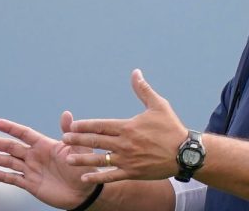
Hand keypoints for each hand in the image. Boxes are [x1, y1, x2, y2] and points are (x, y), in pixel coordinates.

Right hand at [0, 112, 97, 208]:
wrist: (85, 192)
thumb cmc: (83, 167)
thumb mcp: (77, 149)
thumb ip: (68, 133)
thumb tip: (66, 114)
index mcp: (45, 145)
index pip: (24, 134)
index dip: (11, 128)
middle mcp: (35, 156)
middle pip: (12, 147)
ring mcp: (32, 170)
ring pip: (10, 163)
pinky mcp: (31, 184)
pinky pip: (14, 179)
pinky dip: (3, 176)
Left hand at [63, 69, 188, 183]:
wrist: (185, 152)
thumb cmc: (171, 127)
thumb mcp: (158, 105)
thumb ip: (143, 90)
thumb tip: (135, 72)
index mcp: (127, 127)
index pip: (100, 126)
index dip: (85, 126)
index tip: (72, 126)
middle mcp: (125, 143)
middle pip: (96, 142)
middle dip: (78, 141)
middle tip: (64, 140)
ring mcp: (127, 159)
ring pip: (100, 159)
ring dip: (83, 159)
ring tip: (68, 160)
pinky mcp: (133, 172)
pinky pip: (111, 176)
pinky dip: (98, 176)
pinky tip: (85, 177)